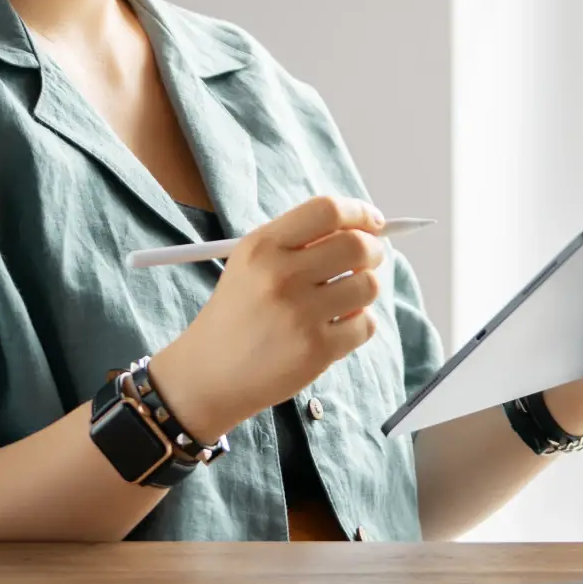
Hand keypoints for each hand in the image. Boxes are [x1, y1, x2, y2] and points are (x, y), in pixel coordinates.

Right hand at [149, 194, 388, 442]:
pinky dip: (358, 325)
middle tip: (368, 260)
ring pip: (369, 285)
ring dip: (365, 290)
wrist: (208, 373)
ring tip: (343, 299)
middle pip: (357, 245)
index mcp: (262, 246)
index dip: (359, 212)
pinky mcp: (315, 350)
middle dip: (374, 251)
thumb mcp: (249, 263)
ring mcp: (299, 314)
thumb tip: (364, 227)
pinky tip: (333, 328)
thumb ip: (299, 240)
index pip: (327, 209)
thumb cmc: (238, 313)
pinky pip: (366, 324)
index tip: (372, 222)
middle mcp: (280, 276)